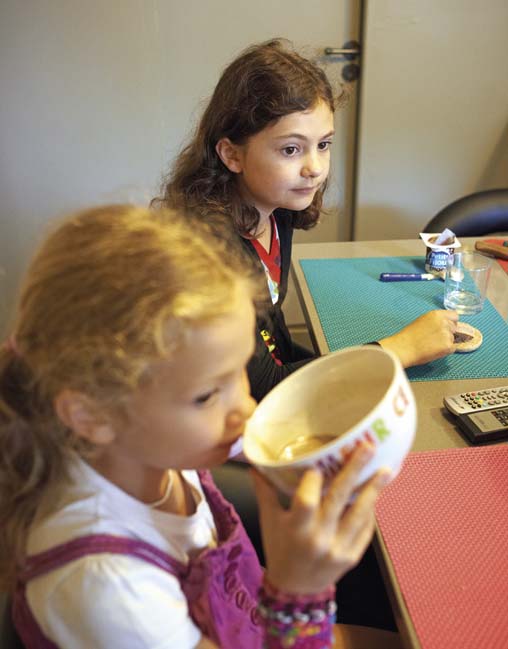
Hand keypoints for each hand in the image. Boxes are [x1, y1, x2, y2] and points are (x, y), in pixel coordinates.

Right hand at [251, 443, 390, 594]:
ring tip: (385, 470)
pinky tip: (376, 493)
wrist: (295, 590)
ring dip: (373, 490)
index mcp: (295, 529)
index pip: (307, 500)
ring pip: (359, 514)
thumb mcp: (269, 521)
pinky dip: (370, 511)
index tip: (318, 463)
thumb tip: (256, 463)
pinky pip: (364, 530)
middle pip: (338, 499)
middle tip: (367, 447)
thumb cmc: (279, 550)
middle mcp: (319, 538)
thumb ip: (265, 491)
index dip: (313, 480)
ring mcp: (338, 549)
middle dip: (353, 471)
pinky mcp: (352, 556)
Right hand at [379, 309, 457, 366]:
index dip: (451, 322)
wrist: (403, 348)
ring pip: (452, 338)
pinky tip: (434, 350)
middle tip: (435, 338)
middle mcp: (444, 322)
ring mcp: (447, 334)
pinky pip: (452, 348)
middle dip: (448, 332)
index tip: (445, 327)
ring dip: (445, 342)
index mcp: (436, 314)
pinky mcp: (448, 346)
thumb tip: (446, 324)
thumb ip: (436, 320)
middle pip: (454, 327)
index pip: (454, 315)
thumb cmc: (409, 336)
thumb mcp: (422, 320)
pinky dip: (445, 351)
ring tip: (431, 345)